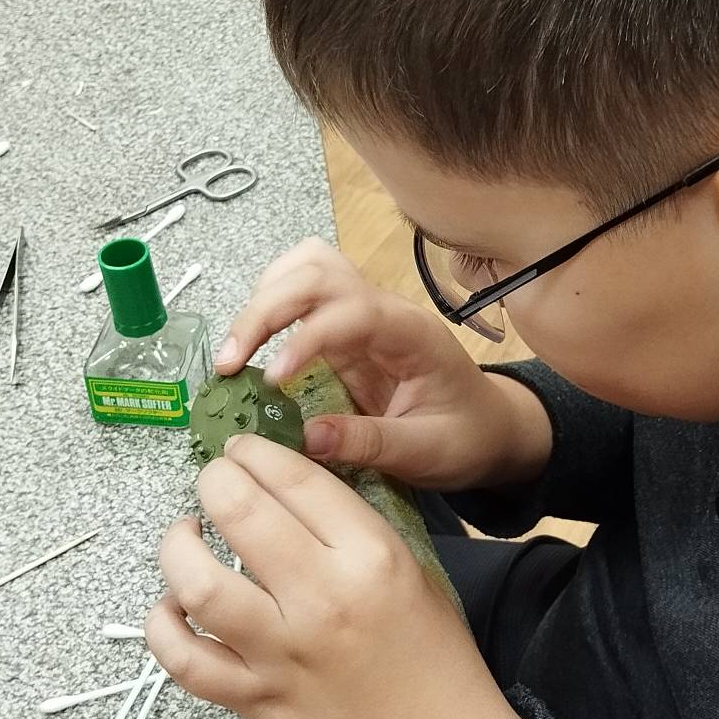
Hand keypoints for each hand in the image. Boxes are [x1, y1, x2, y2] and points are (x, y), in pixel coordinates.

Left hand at [148, 434, 532, 718]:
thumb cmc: (432, 652)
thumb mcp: (411, 567)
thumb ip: (352, 525)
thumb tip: (282, 484)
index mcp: (371, 557)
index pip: (295, 479)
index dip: (257, 452)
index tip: (243, 450)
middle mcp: (322, 599)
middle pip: (239, 512)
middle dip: (215, 480)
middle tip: (214, 482)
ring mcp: (281, 654)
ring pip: (197, 584)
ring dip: (177, 547)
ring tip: (185, 536)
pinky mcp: (254, 700)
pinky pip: (183, 660)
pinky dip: (163, 627)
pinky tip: (173, 606)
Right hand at [213, 239, 547, 491]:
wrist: (490, 428)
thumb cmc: (466, 437)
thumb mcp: (426, 451)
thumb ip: (369, 443)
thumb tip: (305, 437)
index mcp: (412, 334)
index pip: (351, 311)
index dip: (305, 338)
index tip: (272, 381)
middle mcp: (384, 311)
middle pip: (318, 272)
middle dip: (265, 308)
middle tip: (228, 362)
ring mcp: (362, 315)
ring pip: (306, 267)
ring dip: (263, 298)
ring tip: (235, 352)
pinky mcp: (342, 331)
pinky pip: (301, 294)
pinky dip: (268, 308)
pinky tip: (251, 349)